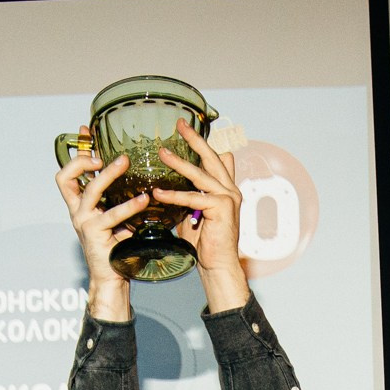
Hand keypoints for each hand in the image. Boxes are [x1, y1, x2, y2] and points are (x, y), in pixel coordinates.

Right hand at [56, 147, 146, 322]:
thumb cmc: (116, 245)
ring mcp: (84, 222)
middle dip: (86, 159)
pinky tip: (143, 199)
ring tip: (125, 163)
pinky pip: (112, 216)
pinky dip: (128, 206)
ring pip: (90, 191)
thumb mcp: (115, 216)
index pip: (67, 173)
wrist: (112, 276)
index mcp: (79, 204)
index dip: (75, 153)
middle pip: (68, 177)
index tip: (86, 133)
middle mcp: (77, 211)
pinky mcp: (96, 235)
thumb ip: (118, 196)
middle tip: (109, 152)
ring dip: (108, 175)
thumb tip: (135, 174)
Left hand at [149, 118, 250, 313]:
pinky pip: (194, 197)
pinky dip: (175, 195)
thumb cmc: (204, 242)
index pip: (215, 159)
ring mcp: (228, 197)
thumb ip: (188, 196)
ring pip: (201, 174)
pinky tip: (159, 193)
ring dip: (180, 163)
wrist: (217, 264)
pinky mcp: (222, 208)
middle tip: (180, 124)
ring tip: (162, 153)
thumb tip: (169, 185)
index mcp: (225, 188)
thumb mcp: (193, 213)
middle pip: (211, 158)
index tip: (185, 128)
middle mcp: (229, 189)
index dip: (201, 143)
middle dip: (195, 139)